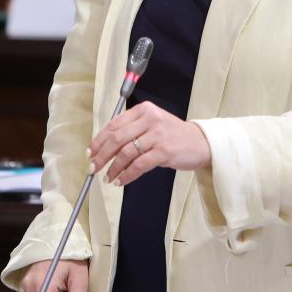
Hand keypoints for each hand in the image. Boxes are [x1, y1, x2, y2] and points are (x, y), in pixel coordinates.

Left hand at [88, 100, 211, 185]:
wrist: (200, 143)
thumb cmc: (173, 135)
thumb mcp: (152, 124)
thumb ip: (131, 130)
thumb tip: (103, 147)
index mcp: (144, 110)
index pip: (114, 124)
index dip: (99, 140)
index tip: (90, 152)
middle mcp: (150, 119)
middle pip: (117, 138)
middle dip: (102, 155)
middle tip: (93, 168)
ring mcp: (158, 135)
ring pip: (126, 152)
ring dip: (114, 168)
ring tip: (108, 177)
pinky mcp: (164, 151)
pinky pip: (139, 165)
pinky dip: (127, 175)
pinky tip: (121, 181)